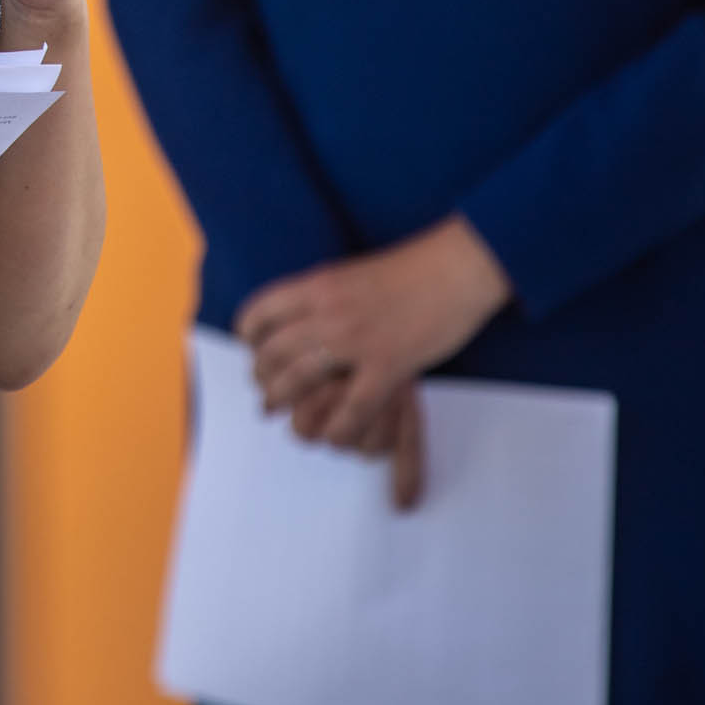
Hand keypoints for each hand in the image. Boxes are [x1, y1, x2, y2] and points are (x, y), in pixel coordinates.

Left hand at [237, 217, 511, 507]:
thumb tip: (302, 314)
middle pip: (273, 351)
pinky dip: (336, 427)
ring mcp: (355, 340)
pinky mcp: (388, 365)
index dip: (248, 335)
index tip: (251, 349)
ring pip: (298, 380)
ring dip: (280, 401)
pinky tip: (332, 436)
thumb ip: (323, 295)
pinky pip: (351, 407)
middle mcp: (327, 312)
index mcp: (317, 285)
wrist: (456, 267)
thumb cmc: (411, 269)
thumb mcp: (351, 273)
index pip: (261, 312)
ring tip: (276, 412)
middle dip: (261, 376)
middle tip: (263, 391)